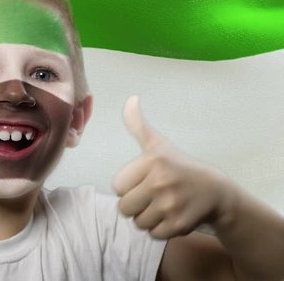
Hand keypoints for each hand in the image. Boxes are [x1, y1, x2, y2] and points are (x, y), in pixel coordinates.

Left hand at [113, 96, 233, 238]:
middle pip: (124, 207)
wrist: (216, 192)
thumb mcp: (158, 144)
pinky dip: (160, 229)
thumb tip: (130, 99)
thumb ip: (138, 125)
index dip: (129, 186)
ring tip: (162, 206)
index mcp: (152, 161)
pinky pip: (152, 234)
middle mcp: (161, 182)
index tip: (145, 181)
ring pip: (138, 222)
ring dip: (147, 218)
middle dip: (135, 205)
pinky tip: (171, 216)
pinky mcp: (179, 225)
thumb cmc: (180, 167)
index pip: (117, 186)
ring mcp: (171, 205)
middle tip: (152, 196)